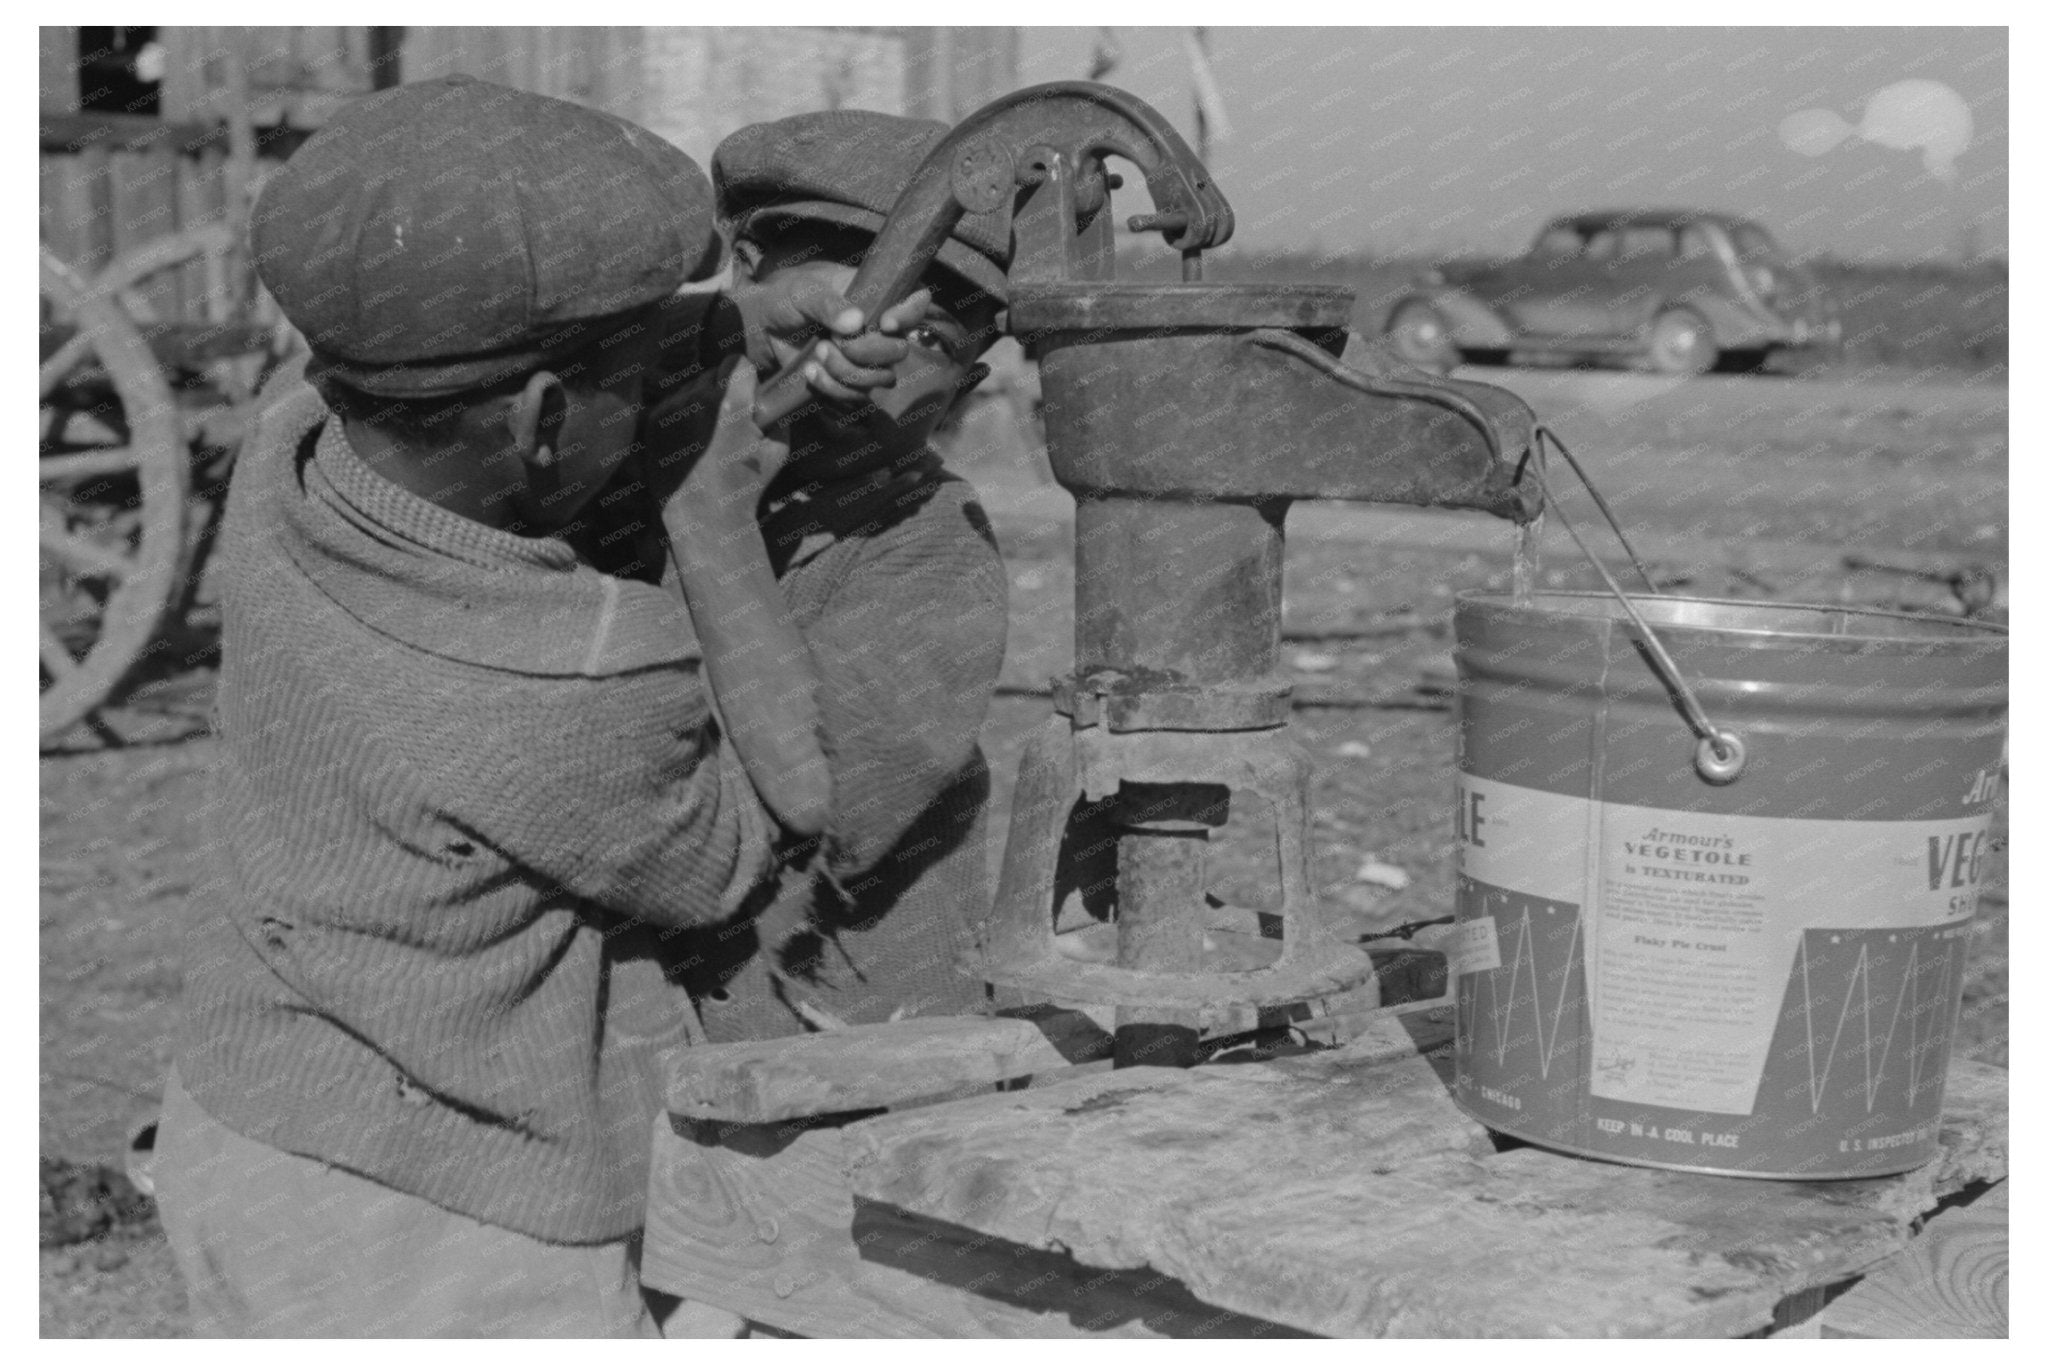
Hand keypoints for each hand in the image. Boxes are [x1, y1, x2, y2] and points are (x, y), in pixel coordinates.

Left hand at [672, 357, 790, 515]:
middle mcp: (696, 401)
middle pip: (714, 372)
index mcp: (730, 405)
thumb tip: (776, 397)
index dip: (746, 376)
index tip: (749, 394)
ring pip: (692, 386)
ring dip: (703, 400)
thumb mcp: (778, 451)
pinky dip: (683, 413)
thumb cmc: (746, 487)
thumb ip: (780, 416)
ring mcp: (671, 409)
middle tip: (731, 417)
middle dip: (725, 389)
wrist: (703, 516)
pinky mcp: (653, 420)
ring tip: (709, 432)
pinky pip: (673, 402)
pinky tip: (691, 440)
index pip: (737, 361)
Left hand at [736, 277, 936, 403]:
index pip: (914, 302)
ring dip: (847, 372)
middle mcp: (879, 329)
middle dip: (866, 352)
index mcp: (876, 297)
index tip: (886, 323)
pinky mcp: (851, 383)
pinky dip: (832, 388)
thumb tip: (856, 322)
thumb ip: (827, 303)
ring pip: (881, 379)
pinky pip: (857, 396)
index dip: (909, 315)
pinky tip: (810, 372)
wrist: (764, 331)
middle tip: (833, 341)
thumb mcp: (802, 292)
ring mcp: (867, 359)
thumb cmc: (786, 301)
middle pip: (898, 351)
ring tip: (817, 353)